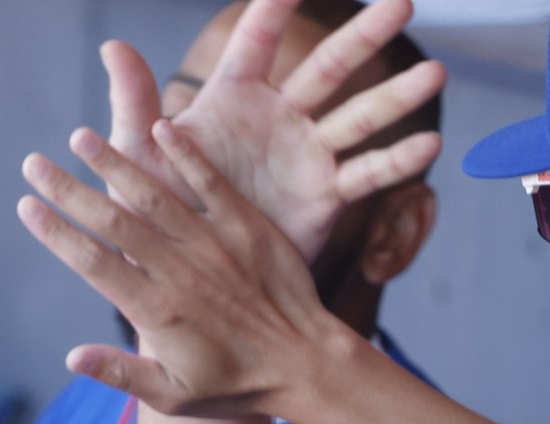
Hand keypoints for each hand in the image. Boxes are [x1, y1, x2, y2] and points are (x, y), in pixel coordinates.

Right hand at [18, 120, 361, 417]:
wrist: (307, 364)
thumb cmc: (235, 384)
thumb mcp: (172, 396)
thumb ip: (120, 373)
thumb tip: (69, 358)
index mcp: (155, 310)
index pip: (92, 263)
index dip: (55, 233)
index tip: (26, 207)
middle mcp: (179, 271)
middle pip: (112, 221)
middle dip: (68, 190)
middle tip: (33, 163)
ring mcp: (213, 244)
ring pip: (154, 195)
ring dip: (115, 164)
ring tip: (81, 137)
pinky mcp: (247, 227)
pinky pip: (211, 183)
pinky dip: (186, 155)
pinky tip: (160, 128)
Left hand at [100, 0, 444, 261]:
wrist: (184, 270)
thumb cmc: (154, 207)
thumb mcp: (139, 158)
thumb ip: (134, 104)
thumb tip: (114, 46)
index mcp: (232, 101)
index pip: (256, 44)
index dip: (275, 10)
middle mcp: (278, 118)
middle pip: (327, 68)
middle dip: (364, 37)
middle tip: (403, 2)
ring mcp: (307, 154)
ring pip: (359, 116)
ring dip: (397, 97)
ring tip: (435, 74)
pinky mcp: (325, 194)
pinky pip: (366, 174)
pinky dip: (397, 162)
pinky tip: (430, 146)